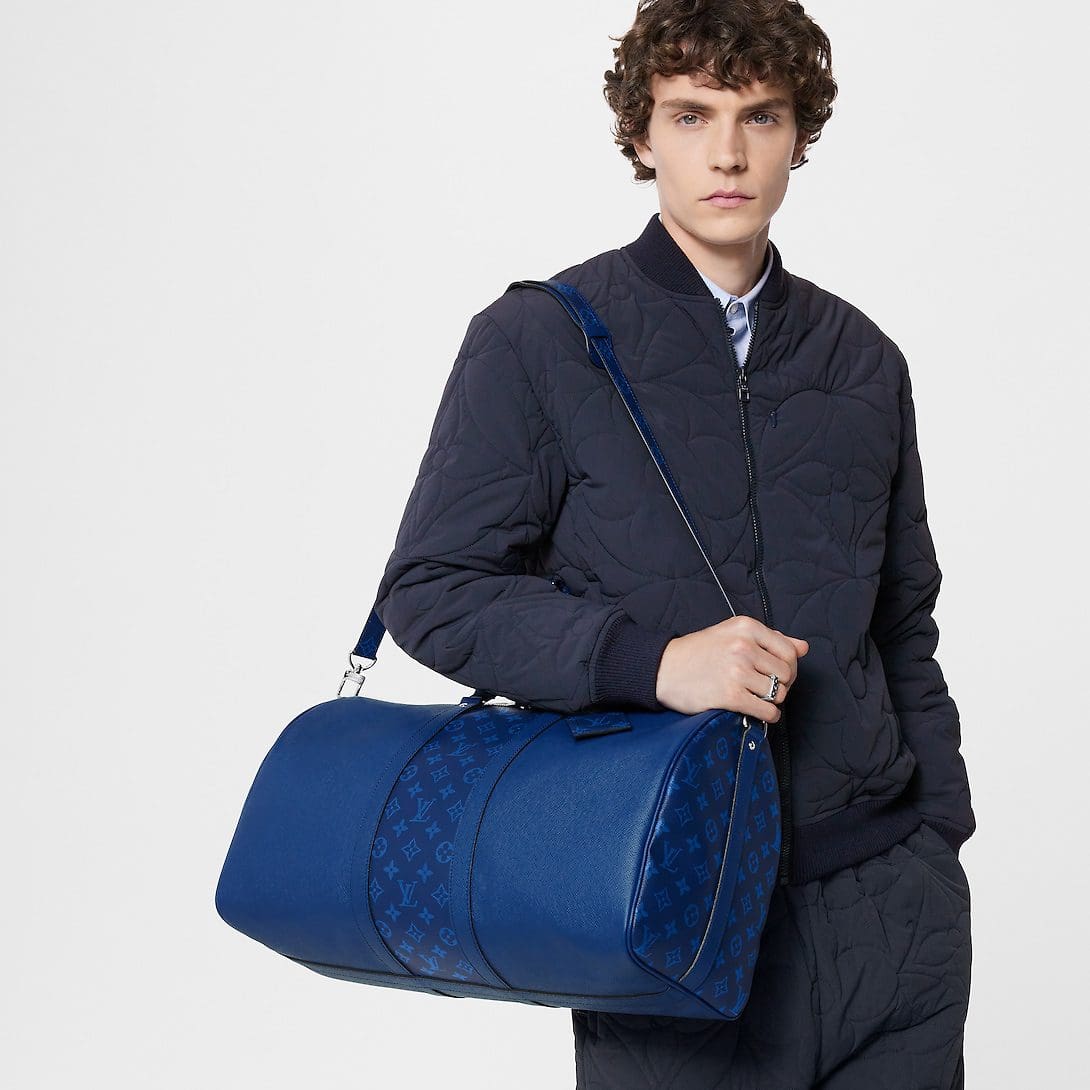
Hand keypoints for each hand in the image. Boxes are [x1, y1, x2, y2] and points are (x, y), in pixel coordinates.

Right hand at [655, 615, 808, 720]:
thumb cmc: (697, 652)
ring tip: (757, 698)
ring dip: (771, 700)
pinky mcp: (730, 695)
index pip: (789, 651)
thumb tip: (803, 647)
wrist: (664, 668)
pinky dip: (767, 715)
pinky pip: (766, 710)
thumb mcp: (732, 634)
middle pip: (786, 673)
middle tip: (766, 688)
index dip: (790, 667)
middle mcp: (743, 646)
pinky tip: (758, 711)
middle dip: (782, 685)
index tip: (779, 674)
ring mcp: (737, 671)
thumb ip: (769, 639)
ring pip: (778, 693)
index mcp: (746, 627)